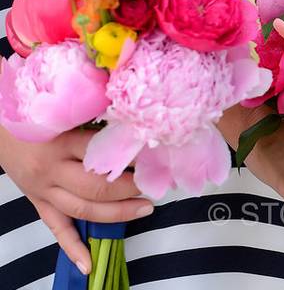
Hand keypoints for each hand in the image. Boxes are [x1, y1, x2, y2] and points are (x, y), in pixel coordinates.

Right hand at [0, 127, 153, 274]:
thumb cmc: (37, 113)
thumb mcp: (64, 110)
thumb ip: (95, 113)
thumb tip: (133, 116)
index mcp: (61, 141)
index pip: (102, 154)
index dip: (131, 158)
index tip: (156, 157)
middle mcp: (52, 169)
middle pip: (96, 187)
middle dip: (129, 189)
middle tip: (154, 184)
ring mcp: (43, 190)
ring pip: (82, 210)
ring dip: (117, 213)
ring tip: (145, 208)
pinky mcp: (38, 203)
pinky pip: (57, 229)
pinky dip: (74, 248)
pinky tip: (89, 265)